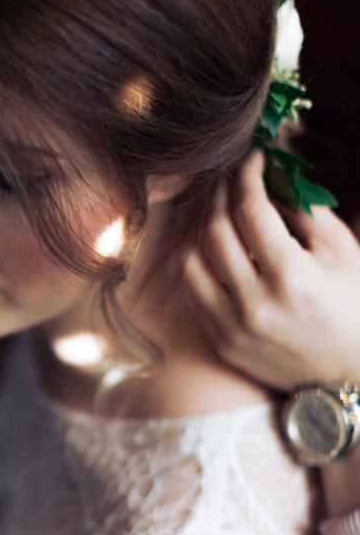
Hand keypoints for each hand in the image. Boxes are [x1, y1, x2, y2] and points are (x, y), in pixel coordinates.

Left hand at [181, 150, 359, 390]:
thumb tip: (271, 179)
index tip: (251, 160)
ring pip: (192, 261)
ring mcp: (232, 327)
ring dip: (201, 229)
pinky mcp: (220, 342)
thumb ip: (306, 211)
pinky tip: (211, 249)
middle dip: (220, 196)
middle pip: (215, 232)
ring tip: (218, 213)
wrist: (346, 374)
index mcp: (291, 277)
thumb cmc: (352, 305)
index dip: (247, 176)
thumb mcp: (342, 252)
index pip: (251, 210)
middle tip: (229, 180)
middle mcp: (255, 303)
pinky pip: (192, 293)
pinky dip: (197, 264)